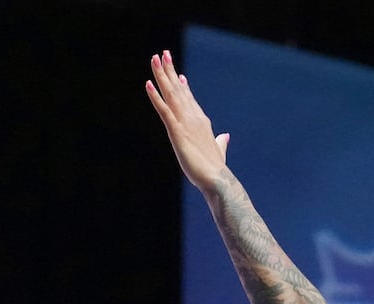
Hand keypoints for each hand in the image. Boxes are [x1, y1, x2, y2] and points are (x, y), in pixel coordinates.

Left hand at [145, 49, 229, 190]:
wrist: (216, 179)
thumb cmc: (216, 169)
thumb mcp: (218, 151)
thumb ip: (221, 142)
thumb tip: (225, 136)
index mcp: (201, 122)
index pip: (189, 99)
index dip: (182, 85)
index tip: (177, 73)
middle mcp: (193, 118)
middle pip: (179, 90)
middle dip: (170, 71)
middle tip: (163, 54)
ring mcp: (185, 123)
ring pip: (171, 94)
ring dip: (162, 75)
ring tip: (155, 59)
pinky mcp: (177, 131)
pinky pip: (164, 110)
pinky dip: (155, 97)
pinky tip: (148, 84)